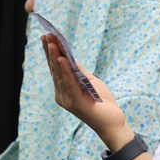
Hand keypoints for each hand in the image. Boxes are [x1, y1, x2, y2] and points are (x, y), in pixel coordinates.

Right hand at [41, 34, 129, 148]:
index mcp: (64, 90)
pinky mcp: (76, 102)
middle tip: (46, 35)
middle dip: (51, 51)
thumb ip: (78, 71)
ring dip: (56, 57)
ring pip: (60, 74)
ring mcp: (67, 99)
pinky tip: (62, 58)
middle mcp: (62, 94)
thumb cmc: (102, 103)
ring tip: (53, 42)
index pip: (55, 68)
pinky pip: (70, 83)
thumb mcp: (89, 82)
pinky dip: (66, 70)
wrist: (112, 123)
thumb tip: (69, 56)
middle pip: (55, 69)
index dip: (50, 53)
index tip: (47, 37)